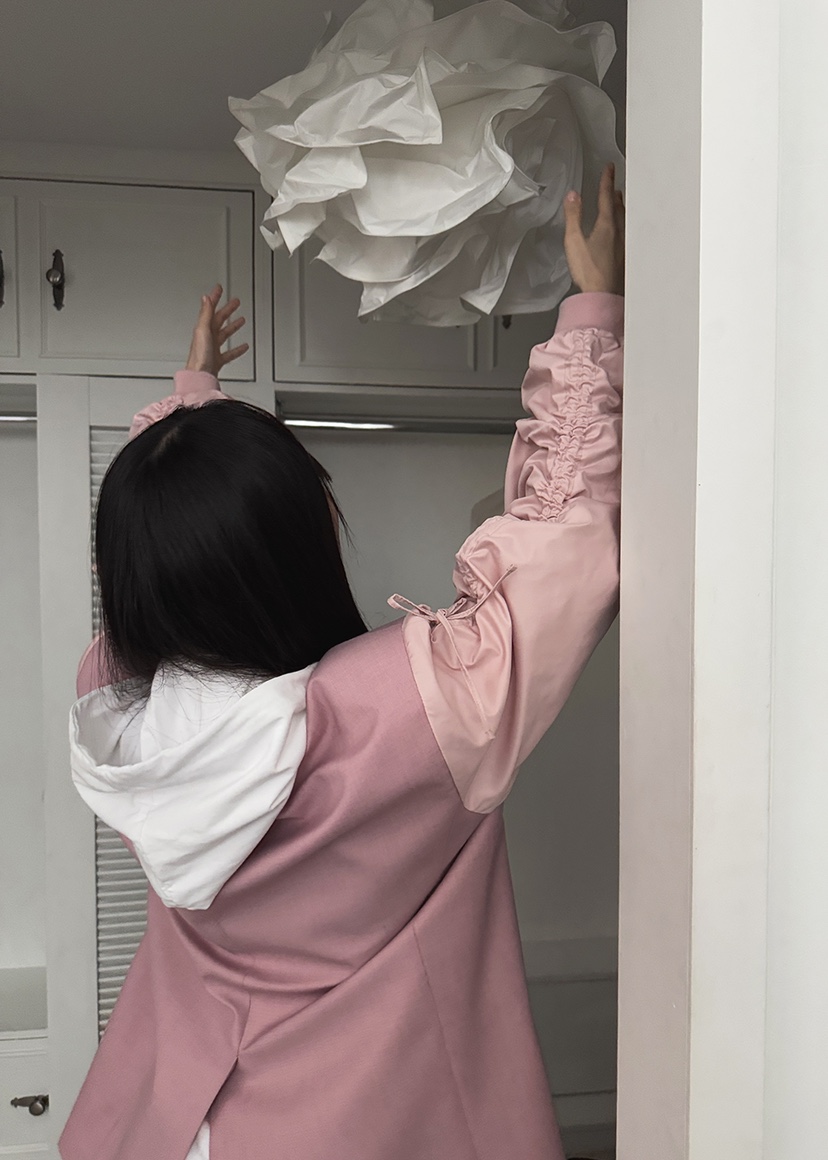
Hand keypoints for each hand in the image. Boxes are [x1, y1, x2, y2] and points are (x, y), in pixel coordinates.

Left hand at [185, 284, 248, 375]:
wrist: (200, 376)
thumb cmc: (199, 357)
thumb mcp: (203, 331)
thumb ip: (205, 314)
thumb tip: (205, 298)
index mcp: (203, 329)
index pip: (210, 309)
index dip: (215, 298)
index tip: (219, 288)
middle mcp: (207, 337)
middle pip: (219, 320)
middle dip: (227, 310)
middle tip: (235, 302)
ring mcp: (212, 348)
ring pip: (225, 334)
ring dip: (233, 326)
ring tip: (241, 320)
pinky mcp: (217, 360)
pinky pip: (229, 352)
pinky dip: (237, 349)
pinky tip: (243, 346)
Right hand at [563, 163, 624, 294]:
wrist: (603, 295)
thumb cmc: (589, 271)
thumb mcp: (574, 241)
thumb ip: (573, 216)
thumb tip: (572, 195)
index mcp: (606, 226)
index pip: (607, 197)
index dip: (607, 181)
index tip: (609, 168)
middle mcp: (619, 233)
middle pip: (618, 207)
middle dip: (615, 194)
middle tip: (614, 184)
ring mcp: (624, 245)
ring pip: (624, 220)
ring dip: (621, 208)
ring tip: (619, 202)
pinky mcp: (624, 257)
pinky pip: (626, 233)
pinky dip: (623, 224)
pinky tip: (622, 230)